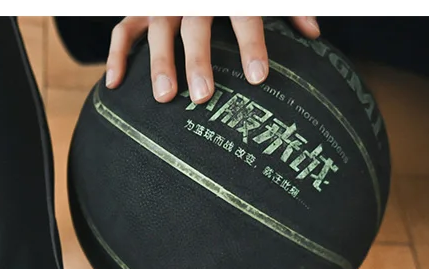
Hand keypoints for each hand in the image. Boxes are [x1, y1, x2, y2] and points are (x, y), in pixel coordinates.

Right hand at [106, 16, 319, 103]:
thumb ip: (291, 5)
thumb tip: (315, 35)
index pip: (244, 13)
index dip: (252, 44)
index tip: (259, 78)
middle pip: (195, 26)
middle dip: (198, 60)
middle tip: (204, 97)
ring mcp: (163, 1)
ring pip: (157, 29)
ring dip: (159, 63)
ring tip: (165, 99)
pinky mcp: (140, 7)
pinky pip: (122, 29)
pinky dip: (115, 55)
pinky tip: (114, 85)